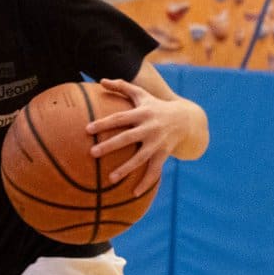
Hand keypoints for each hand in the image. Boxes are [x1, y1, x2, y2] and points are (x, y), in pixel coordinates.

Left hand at [87, 78, 184, 195]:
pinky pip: (154, 171)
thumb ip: (122, 86)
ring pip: (140, 158)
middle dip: (110, 146)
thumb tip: (101, 80)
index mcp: (142, 113)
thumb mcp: (142, 94)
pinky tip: (134, 193)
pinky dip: (146, 182)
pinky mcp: (164, 154)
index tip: (88, 129)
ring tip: (110, 179)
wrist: (185, 120)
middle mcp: (149, 128)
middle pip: (127, 138)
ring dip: (126, 168)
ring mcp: (157, 142)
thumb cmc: (156, 106)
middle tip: (92, 153)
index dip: (104, 123)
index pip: (119, 118)